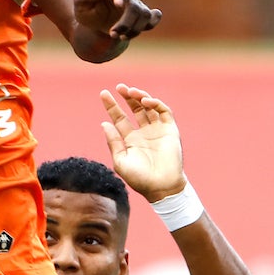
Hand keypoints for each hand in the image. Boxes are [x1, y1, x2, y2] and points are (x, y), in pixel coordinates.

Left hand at [73, 0, 161, 39]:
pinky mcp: (140, 18)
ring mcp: (136, 6)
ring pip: (145, 15)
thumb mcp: (80, 1)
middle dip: (125, 23)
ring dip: (134, 30)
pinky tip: (137, 31)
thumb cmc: (85, 7)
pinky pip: (153, 18)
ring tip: (117, 36)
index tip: (118, 4)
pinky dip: (151, 24)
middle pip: (135, 7)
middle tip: (112, 33)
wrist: (91, 20)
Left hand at [100, 84, 186, 201]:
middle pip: (134, 109)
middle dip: (127, 97)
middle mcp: (143, 132)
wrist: (161, 187)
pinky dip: (156, 103)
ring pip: (149, 107)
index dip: (112, 105)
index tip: (103, 93)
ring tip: (131, 92)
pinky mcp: (170, 130)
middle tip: (119, 87)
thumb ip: (113, 141)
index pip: (119, 118)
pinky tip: (145, 101)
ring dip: (140, 97)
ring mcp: (157, 130)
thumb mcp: (120, 160)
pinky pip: (164, 112)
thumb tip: (104, 123)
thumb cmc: (139, 178)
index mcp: (130, 139)